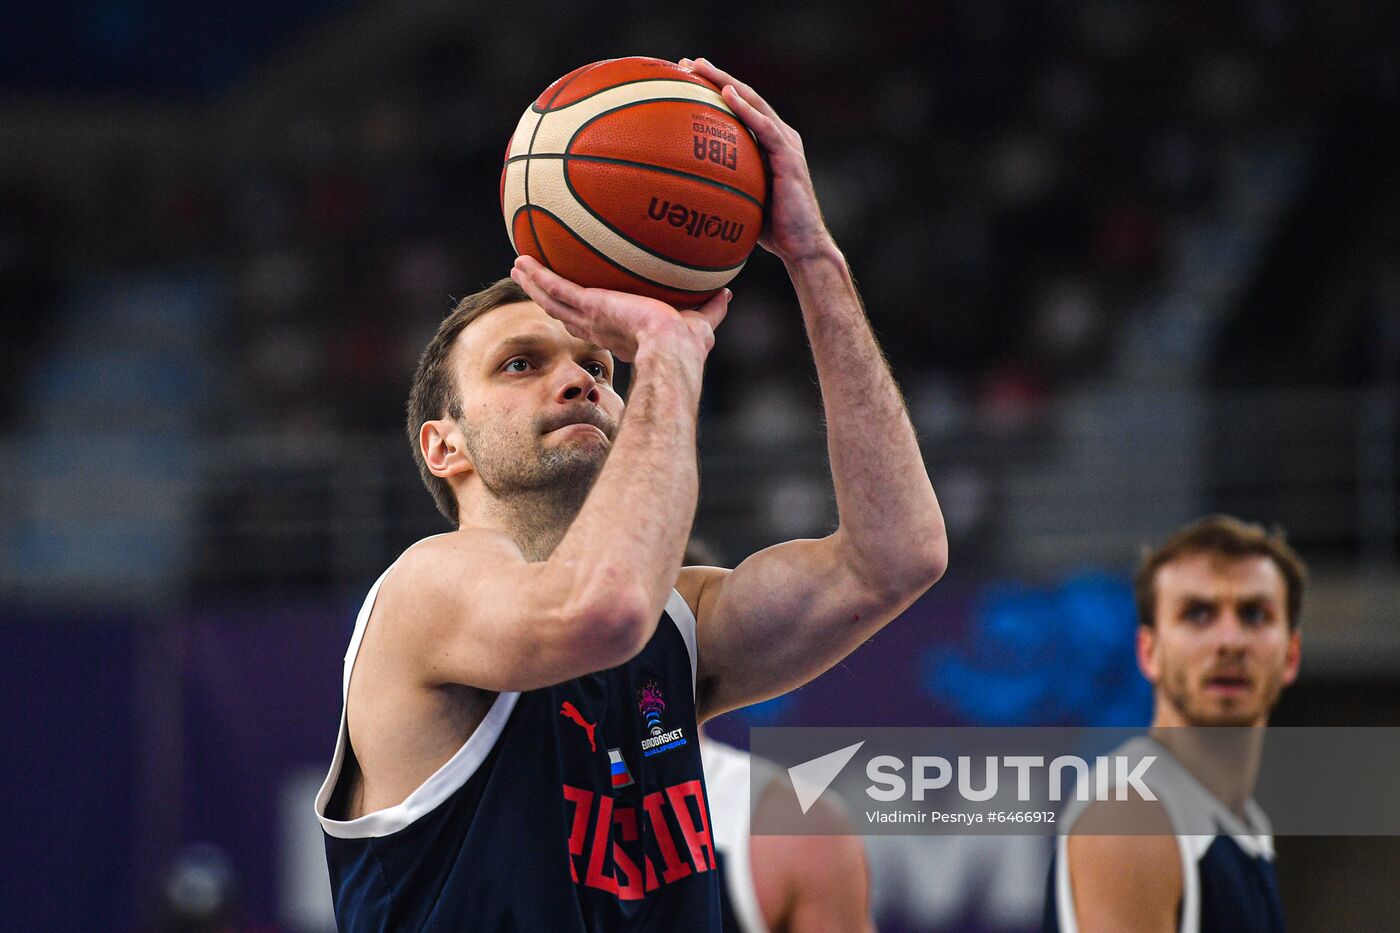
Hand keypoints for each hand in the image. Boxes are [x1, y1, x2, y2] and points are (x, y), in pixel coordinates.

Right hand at [510, 256, 729, 362]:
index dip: (585, 315)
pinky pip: (555, 288)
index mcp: (621, 333)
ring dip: (533, 285)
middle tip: (534, 281)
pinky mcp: (588, 306)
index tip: (580, 305)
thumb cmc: (688, 343)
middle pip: (565, 312)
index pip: (597, 325)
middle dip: (549, 298)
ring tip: (518, 267)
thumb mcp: (702, 321)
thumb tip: (728, 292)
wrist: (672, 348)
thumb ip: (712, 308)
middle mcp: (600, 328)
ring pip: (552, 301)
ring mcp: (590, 319)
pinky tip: (522, 261)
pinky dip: (537, 276)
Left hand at [681, 57, 837, 264]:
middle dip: (716, 76)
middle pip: (745, 96)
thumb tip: (684, 188)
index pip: (740, 107)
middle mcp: (780, 136)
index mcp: (769, 143)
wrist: (802, 246)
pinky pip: (765, 128)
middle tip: (688, 63)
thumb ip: (723, 184)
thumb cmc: (771, 228)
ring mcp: (786, 144)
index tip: (687, 77)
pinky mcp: (789, 157)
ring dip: (727, 83)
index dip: (715, 88)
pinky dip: (747, 109)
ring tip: (701, 68)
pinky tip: (727, 95)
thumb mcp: (742, 199)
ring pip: (754, 103)